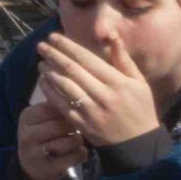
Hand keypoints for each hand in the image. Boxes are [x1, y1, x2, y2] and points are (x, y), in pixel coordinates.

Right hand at [15, 97, 86, 179]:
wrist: (31, 167)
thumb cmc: (42, 137)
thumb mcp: (41, 120)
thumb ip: (55, 108)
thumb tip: (75, 93)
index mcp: (26, 117)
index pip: (52, 107)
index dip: (67, 111)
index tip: (71, 115)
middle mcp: (27, 134)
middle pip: (61, 125)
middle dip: (73, 127)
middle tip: (75, 130)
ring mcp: (35, 152)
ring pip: (69, 141)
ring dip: (78, 142)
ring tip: (76, 142)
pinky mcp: (48, 168)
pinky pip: (74, 157)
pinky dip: (81, 154)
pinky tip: (78, 153)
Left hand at [37, 33, 162, 149]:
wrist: (139, 144)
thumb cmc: (140, 108)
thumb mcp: (139, 83)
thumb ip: (123, 59)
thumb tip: (112, 35)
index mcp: (118, 83)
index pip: (87, 59)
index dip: (68, 46)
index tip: (53, 37)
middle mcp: (104, 95)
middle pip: (72, 70)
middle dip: (54, 55)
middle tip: (41, 46)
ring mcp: (91, 111)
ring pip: (65, 87)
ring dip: (49, 72)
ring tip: (41, 63)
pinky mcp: (82, 124)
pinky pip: (61, 105)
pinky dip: (50, 91)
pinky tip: (43, 81)